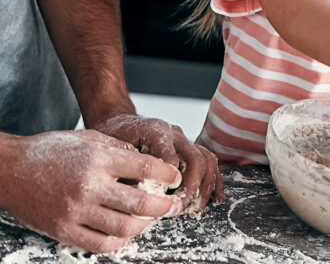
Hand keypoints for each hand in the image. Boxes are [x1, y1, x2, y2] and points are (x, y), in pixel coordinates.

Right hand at [0, 130, 182, 252]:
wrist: (6, 169)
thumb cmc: (47, 151)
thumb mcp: (86, 138)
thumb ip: (117, 148)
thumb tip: (146, 160)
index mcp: (97, 159)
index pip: (145, 169)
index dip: (167, 176)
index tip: (175, 179)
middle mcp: (88, 186)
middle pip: (141, 203)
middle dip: (165, 206)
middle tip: (173, 205)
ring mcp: (75, 211)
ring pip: (124, 228)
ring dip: (145, 226)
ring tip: (150, 219)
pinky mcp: (63, 230)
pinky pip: (100, 244)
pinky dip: (119, 242)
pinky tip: (126, 233)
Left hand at [93, 114, 224, 212]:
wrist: (118, 122)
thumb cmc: (113, 137)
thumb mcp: (113, 150)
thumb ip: (129, 167)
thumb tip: (141, 193)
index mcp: (155, 130)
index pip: (172, 158)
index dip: (171, 182)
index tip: (165, 200)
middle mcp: (174, 132)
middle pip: (196, 159)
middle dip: (192, 187)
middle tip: (181, 206)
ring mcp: (184, 139)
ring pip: (207, 160)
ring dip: (205, 186)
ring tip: (195, 207)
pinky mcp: (189, 148)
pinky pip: (210, 161)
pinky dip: (215, 181)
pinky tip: (216, 198)